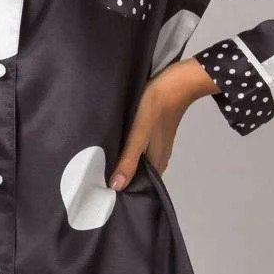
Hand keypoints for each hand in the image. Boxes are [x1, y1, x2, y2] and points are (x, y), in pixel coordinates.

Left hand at [108, 56, 218, 188]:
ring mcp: (158, 146)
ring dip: (125, 162)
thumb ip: (128, 161)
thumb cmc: (156, 108)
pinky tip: (118, 146)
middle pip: (139, 174)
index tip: (103, 190)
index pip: (138, 185)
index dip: (122, 188)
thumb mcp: (138, 136)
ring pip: (140, 161)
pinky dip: (130, 150)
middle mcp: (159, 158)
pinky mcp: (156, 134)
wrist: (175, 83)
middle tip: (98, 177)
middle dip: (121, 176)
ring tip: (104, 163)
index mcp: (156, 163)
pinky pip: (141, 149)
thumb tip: (116, 186)